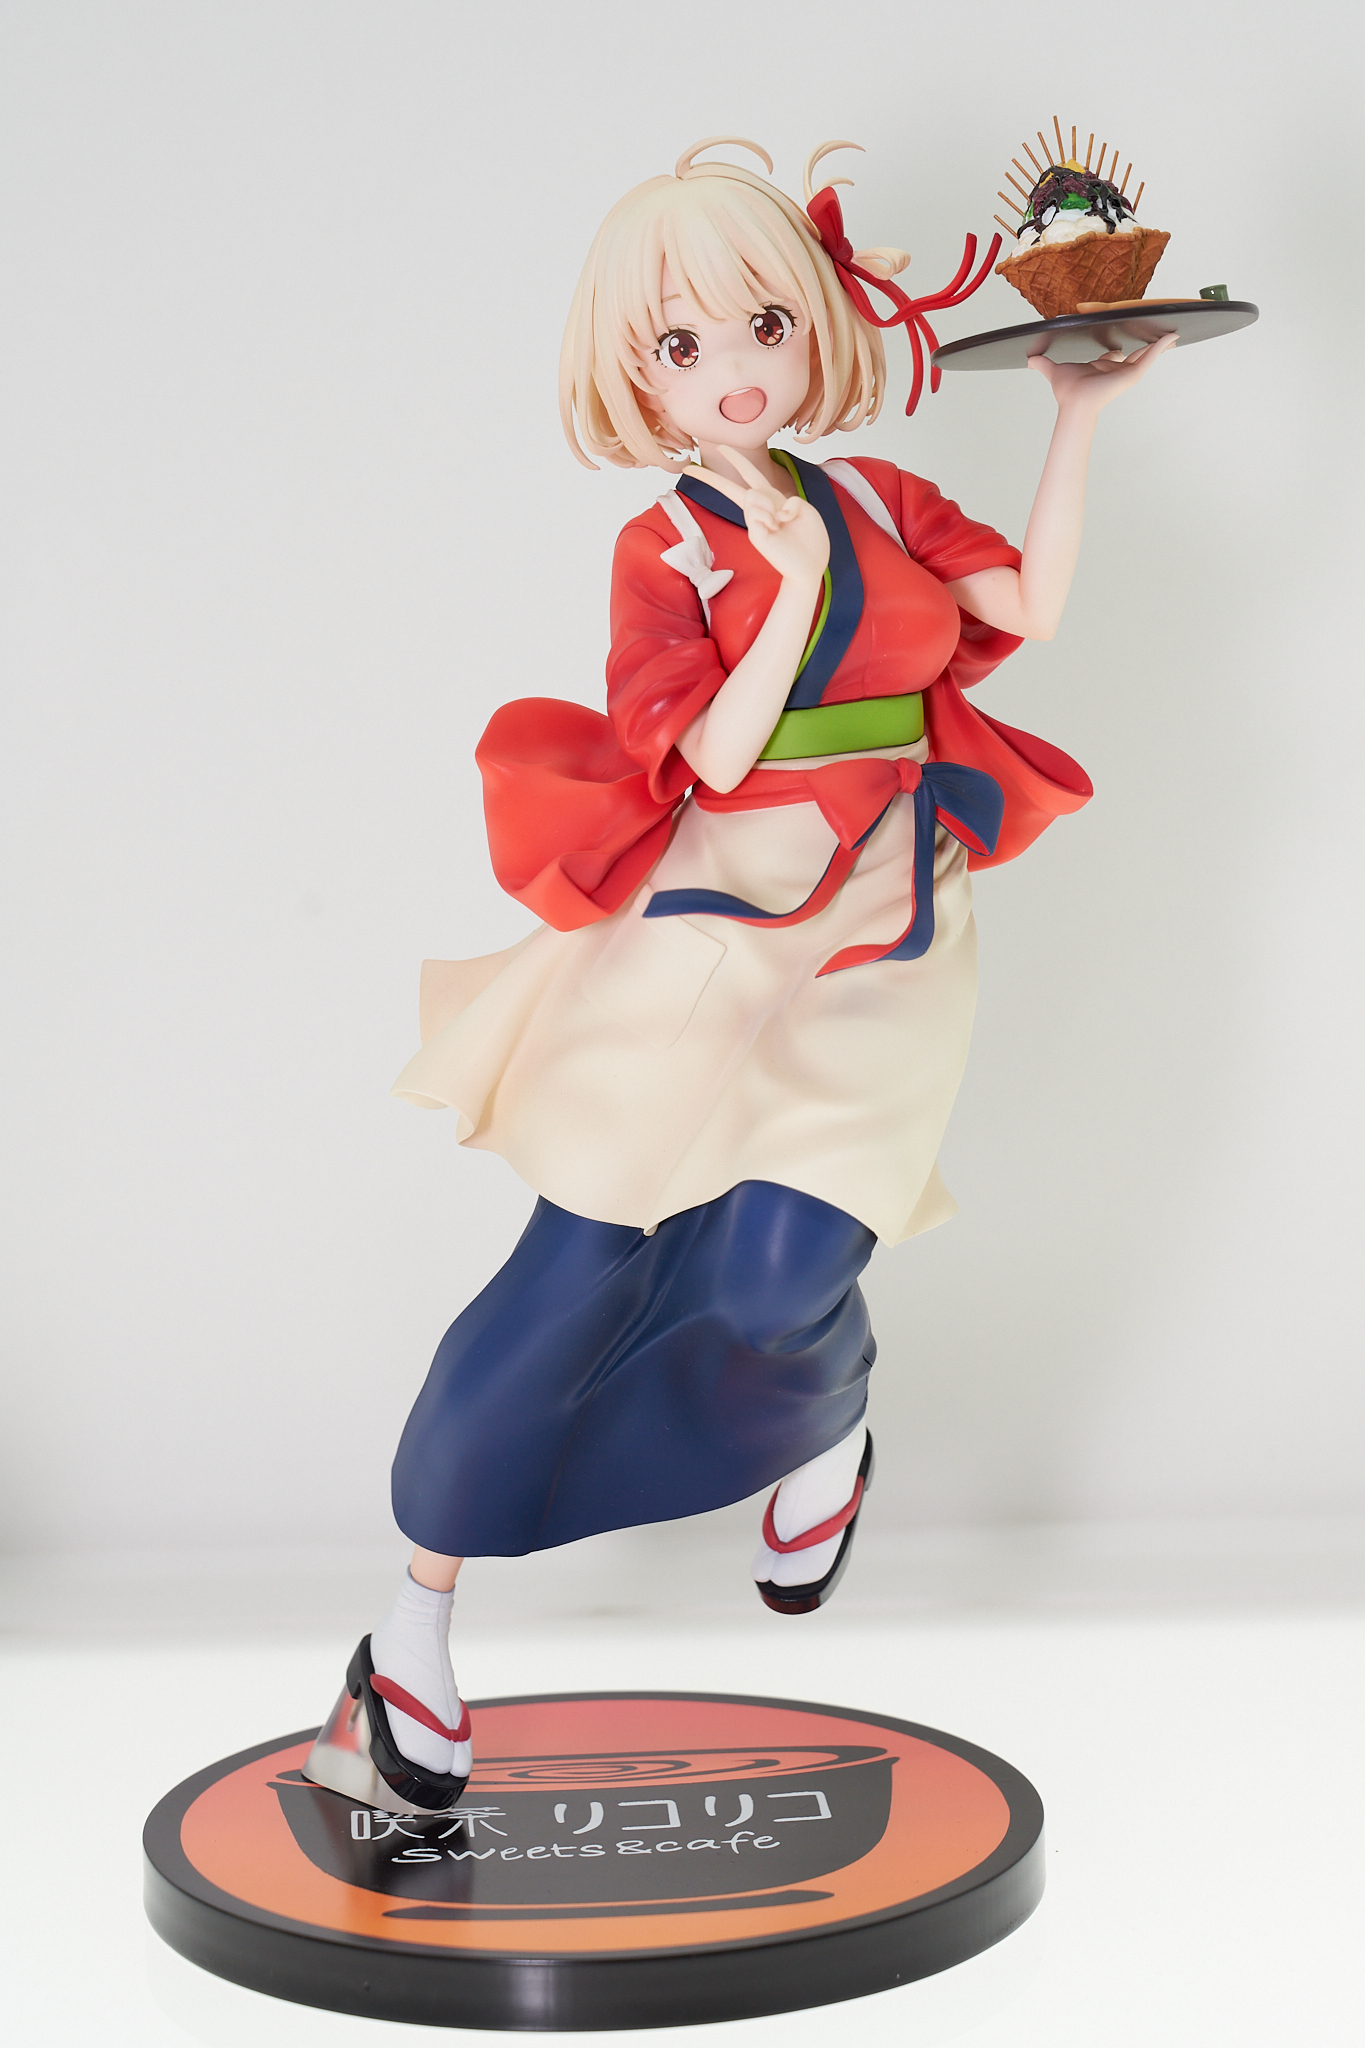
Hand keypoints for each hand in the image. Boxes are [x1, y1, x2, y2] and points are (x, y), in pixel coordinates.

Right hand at [688, 446, 829, 584]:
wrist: (810, 567)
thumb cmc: (810, 541)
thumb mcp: (806, 510)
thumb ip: (791, 500)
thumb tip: (774, 510)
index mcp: (771, 499)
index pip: (750, 475)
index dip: (736, 460)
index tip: (721, 448)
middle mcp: (759, 509)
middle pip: (730, 489)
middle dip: (709, 477)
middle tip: (687, 468)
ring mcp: (754, 523)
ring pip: (753, 496)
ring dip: (772, 506)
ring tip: (781, 524)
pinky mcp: (754, 535)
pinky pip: (759, 514)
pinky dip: (773, 519)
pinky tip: (778, 532)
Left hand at [1029, 331, 1175, 414]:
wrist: (1075, 404)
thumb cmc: (1067, 392)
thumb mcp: (1054, 370)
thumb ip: (1042, 364)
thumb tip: (1029, 359)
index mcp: (1102, 368)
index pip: (1115, 354)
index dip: (1120, 345)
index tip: (1125, 335)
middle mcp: (1116, 370)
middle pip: (1136, 353)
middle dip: (1147, 344)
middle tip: (1158, 332)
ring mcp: (1126, 372)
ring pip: (1147, 354)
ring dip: (1160, 343)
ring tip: (1174, 332)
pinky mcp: (1132, 374)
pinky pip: (1150, 356)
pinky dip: (1161, 346)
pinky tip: (1173, 336)